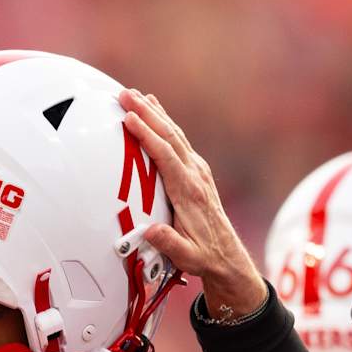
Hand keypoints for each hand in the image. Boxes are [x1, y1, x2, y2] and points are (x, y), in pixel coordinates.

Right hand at [117, 89, 268, 317]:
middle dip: (147, 113)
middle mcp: (196, 176)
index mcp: (190, 192)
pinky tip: (155, 112)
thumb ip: (170, 244)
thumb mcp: (187, 257)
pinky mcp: (197, 171)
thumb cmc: (203, 255)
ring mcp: (198, 171)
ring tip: (135, 94)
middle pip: (170, 136)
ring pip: (175, 135)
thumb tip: (151, 231)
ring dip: (155, 113)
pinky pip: (178, 141)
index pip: (166, 157)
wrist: (227, 255)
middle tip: (125, 94)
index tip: (131, 118)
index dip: (148, 136)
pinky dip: (164, 124)